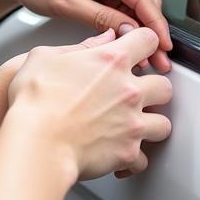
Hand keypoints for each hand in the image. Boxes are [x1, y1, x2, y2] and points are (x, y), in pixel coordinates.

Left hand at [0, 0, 171, 71]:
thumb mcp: (66, 4)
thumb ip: (101, 18)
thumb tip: (130, 33)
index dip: (156, 26)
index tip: (163, 48)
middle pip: (146, 2)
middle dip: (152, 32)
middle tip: (156, 60)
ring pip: (138, 6)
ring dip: (140, 30)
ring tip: (142, 57)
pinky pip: (124, 5)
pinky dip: (127, 24)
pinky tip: (125, 43)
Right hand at [8, 27, 172, 181]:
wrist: (36, 141)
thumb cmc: (35, 100)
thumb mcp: (45, 57)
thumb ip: (80, 46)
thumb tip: (102, 40)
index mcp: (110, 61)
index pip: (147, 40)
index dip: (144, 42)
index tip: (138, 49)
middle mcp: (129, 91)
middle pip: (165, 85)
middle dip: (153, 89)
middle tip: (135, 93)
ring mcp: (133, 123)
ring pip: (163, 124)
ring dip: (150, 124)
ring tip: (132, 125)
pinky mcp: (128, 152)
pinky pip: (144, 159)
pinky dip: (133, 158)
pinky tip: (119, 152)